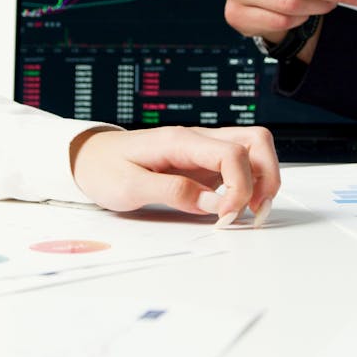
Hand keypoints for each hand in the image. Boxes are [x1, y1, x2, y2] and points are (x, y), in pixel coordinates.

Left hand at [69, 126, 280, 226]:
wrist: (89, 157)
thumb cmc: (104, 168)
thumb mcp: (128, 187)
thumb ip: (172, 192)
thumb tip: (213, 204)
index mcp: (179, 140)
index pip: (231, 153)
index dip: (240, 187)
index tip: (227, 216)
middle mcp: (197, 139)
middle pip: (256, 141)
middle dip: (267, 177)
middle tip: (255, 211)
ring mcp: (203, 149)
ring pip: (253, 149)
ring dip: (263, 179)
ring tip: (252, 211)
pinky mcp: (203, 162)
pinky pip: (240, 164)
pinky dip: (250, 183)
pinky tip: (238, 206)